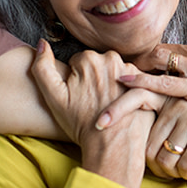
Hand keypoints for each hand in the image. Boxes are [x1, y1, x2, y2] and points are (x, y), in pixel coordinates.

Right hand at [31, 41, 159, 187]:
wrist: (112, 145)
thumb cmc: (81, 124)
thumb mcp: (53, 97)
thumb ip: (42, 67)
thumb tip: (42, 42)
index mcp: (89, 59)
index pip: (79, 62)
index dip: (77, 80)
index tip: (80, 97)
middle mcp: (112, 58)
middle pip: (98, 65)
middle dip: (95, 80)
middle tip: (94, 103)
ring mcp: (131, 69)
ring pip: (115, 73)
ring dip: (111, 85)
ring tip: (108, 106)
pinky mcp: (144, 82)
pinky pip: (132, 81)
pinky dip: (126, 91)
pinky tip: (121, 106)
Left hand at [124, 40, 186, 142]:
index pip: (172, 49)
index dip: (152, 59)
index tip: (136, 65)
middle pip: (160, 50)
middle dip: (139, 60)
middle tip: (119, 69)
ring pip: (157, 61)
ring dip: (135, 69)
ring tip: (113, 76)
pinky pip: (163, 82)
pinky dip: (140, 80)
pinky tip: (123, 81)